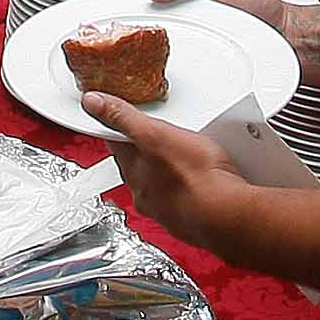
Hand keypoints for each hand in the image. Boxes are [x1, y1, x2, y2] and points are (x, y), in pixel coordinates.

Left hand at [78, 93, 233, 249]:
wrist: (227, 214)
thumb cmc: (196, 178)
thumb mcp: (155, 134)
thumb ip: (123, 118)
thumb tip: (92, 102)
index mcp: (132, 169)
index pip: (115, 143)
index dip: (120, 126)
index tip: (124, 115)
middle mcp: (144, 191)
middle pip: (139, 163)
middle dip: (149, 149)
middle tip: (166, 133)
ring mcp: (165, 206)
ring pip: (161, 181)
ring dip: (170, 170)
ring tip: (190, 156)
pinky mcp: (188, 216)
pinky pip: (184, 196)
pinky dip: (190, 188)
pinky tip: (204, 180)